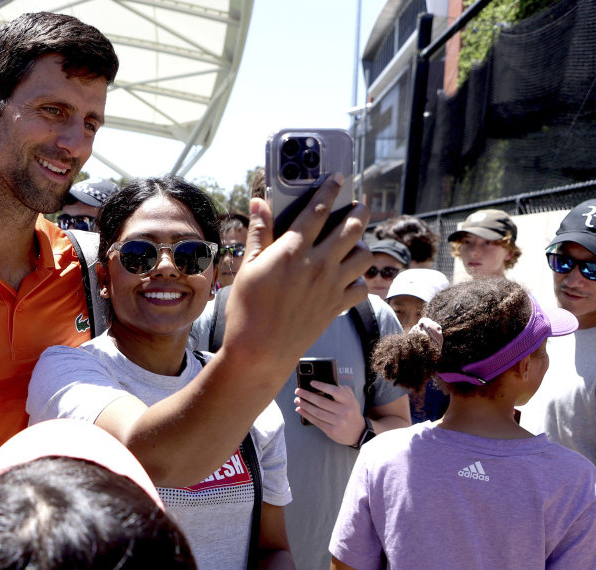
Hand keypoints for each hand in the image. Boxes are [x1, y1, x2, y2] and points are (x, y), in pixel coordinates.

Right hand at [221, 177, 369, 378]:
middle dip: (358, 211)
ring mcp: (332, 285)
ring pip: (364, 254)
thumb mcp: (248, 267)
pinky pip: (361, 286)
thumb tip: (260, 202)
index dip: (330, 190)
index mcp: (293, 250)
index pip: (318, 210)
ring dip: (362, 243)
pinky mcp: (337, 306)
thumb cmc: (246, 309)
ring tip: (355, 241)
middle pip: (352, 227)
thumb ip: (259, 233)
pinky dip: (359, 279)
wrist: (260, 351)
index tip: (338, 177)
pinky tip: (349, 276)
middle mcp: (319, 264)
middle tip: (358, 205)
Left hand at [294, 380, 365, 444]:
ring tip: (297, 400)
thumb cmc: (351, 412)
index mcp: (349, 401)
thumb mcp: (352, 400)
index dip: (322, 386)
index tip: (311, 383)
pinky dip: (306, 415)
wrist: (358, 432)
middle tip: (298, 391)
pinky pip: (316, 421)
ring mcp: (338, 422)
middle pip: (321, 402)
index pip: (334, 391)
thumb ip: (342, 390)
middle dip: (307, 396)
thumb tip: (326, 383)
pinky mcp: (331, 431)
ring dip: (304, 405)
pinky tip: (300, 410)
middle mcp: (344, 412)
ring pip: (317, 412)